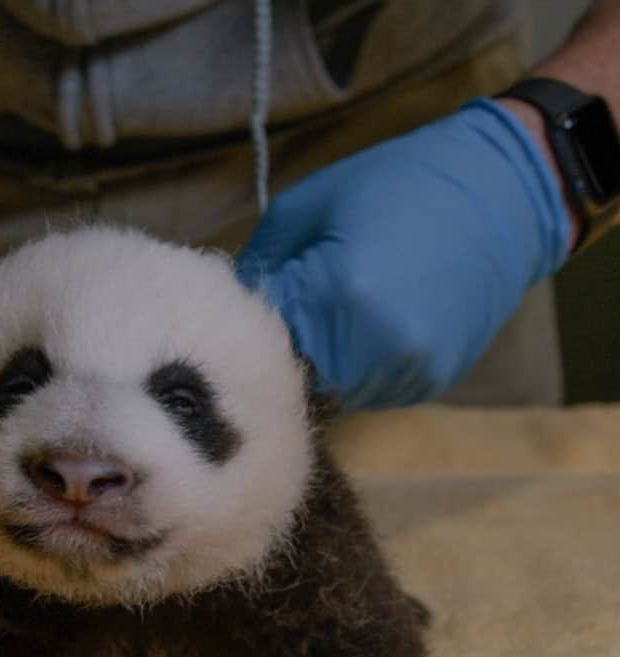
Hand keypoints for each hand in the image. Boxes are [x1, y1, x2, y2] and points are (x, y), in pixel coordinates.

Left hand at [237, 100, 571, 409]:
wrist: (505, 189)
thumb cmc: (396, 183)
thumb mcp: (307, 207)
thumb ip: (259, 266)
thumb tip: (231, 312)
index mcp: (339, 296)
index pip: (263, 343)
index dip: (248, 331)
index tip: (245, 316)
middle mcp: (377, 347)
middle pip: (296, 379)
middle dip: (283, 354)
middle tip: (286, 321)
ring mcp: (410, 370)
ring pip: (334, 394)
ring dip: (322, 367)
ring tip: (337, 318)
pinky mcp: (433, 381)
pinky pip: (374, 391)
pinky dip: (361, 369)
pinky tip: (373, 327)